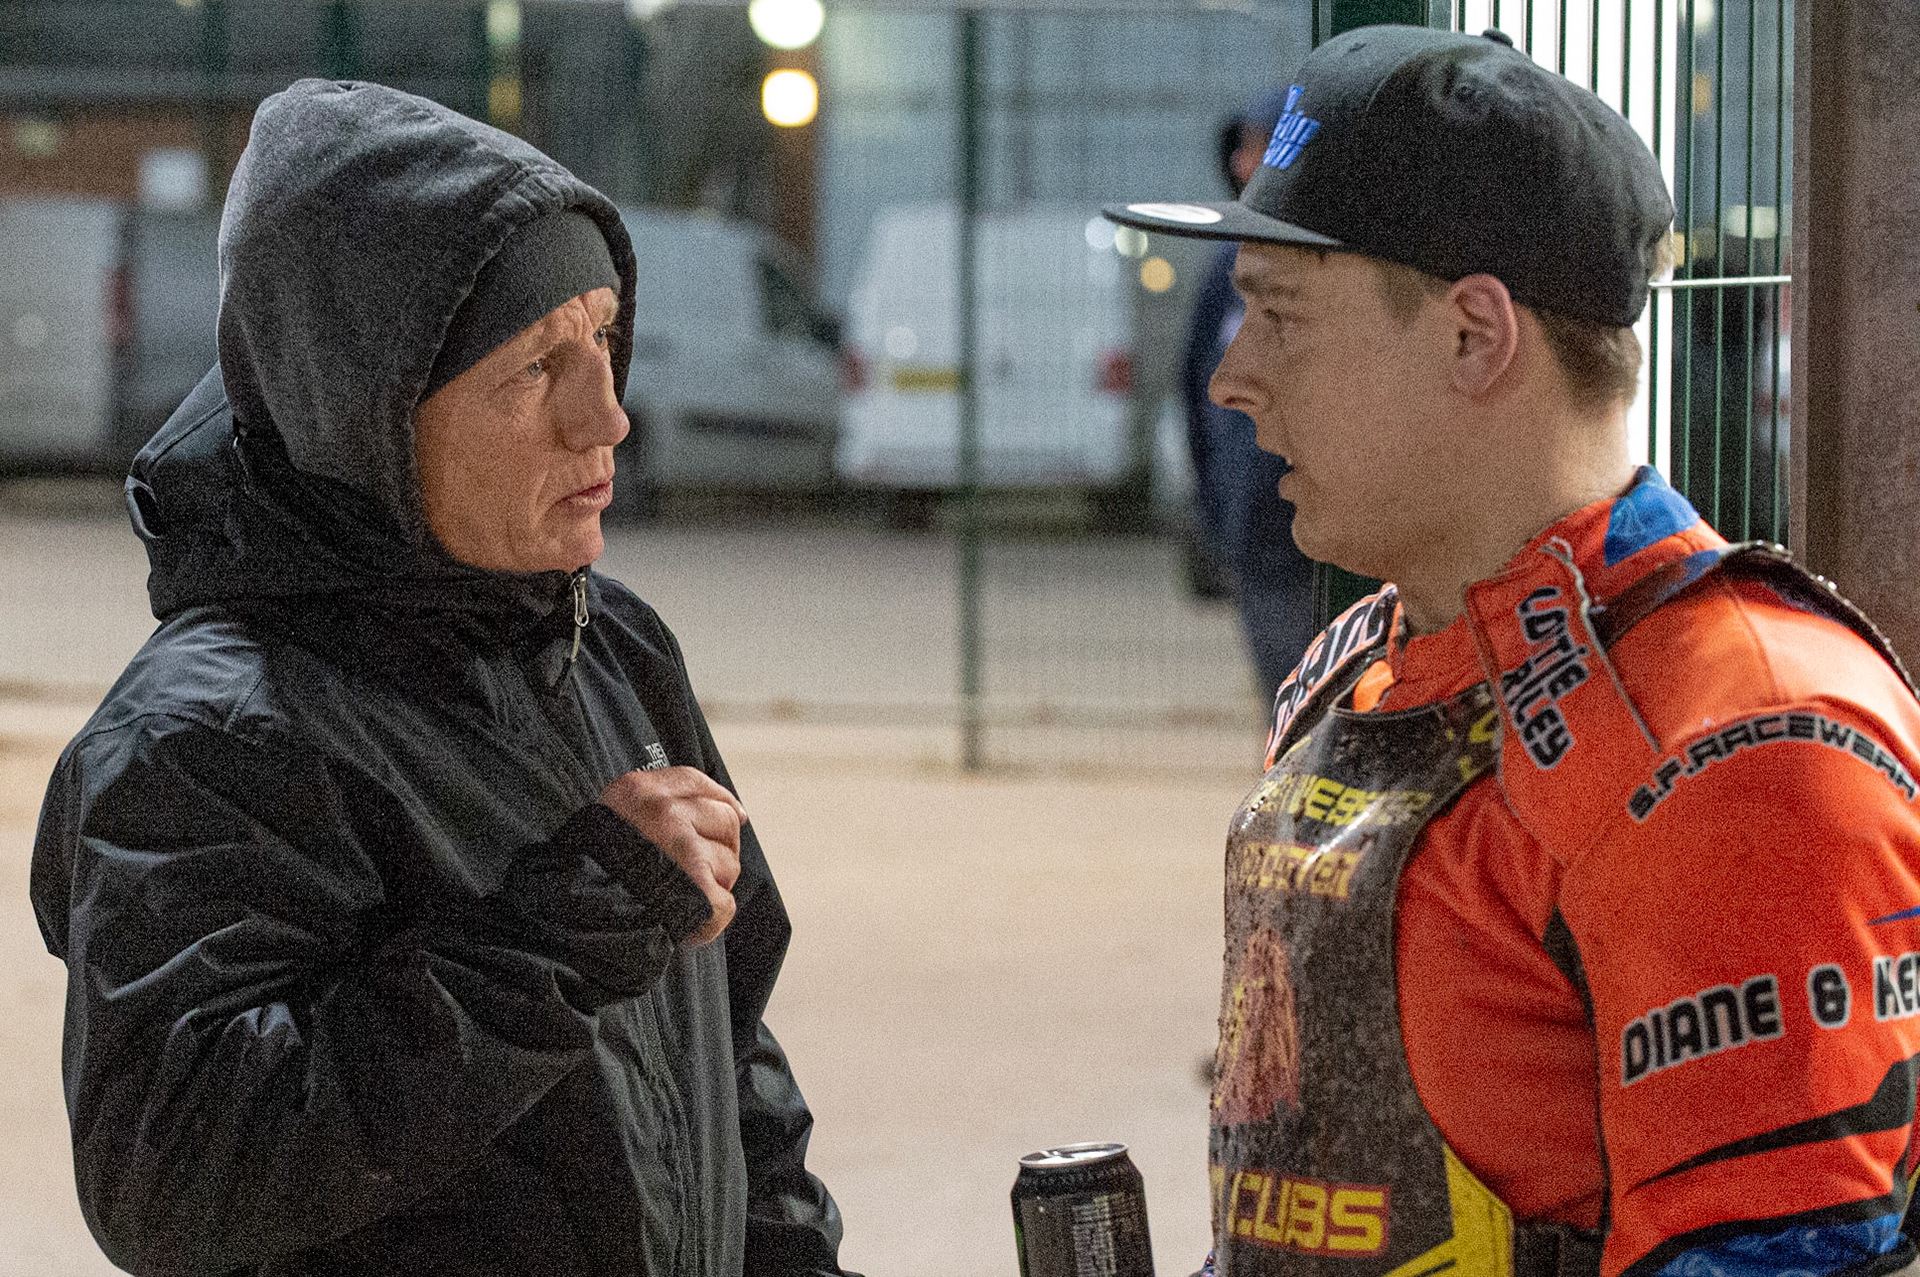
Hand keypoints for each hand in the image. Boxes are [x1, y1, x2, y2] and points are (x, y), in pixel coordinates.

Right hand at [599, 767, 744, 945]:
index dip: (721, 798)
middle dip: (719, 849)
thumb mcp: (609, 820)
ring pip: (730, 864)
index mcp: (638, 791)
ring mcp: (683, 850)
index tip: (736, 813)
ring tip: (677, 897)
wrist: (576, 916)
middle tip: (691, 873)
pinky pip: (725, 905)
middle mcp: (664, 814)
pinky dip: (710, 920)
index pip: (696, 781)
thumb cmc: (593, 872)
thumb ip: (654, 807)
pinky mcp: (697, 888)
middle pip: (726, 821)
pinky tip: (687, 923)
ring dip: (713, 886)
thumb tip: (732, 810)